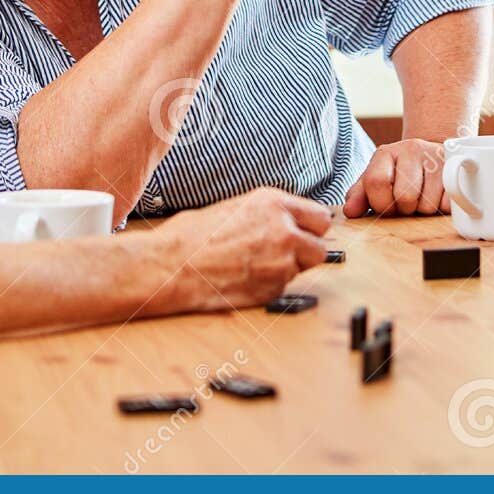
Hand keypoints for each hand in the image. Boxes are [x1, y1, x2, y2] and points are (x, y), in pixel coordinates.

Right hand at [157, 187, 333, 309]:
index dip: (311, 228)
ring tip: (254, 265)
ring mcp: (281, 263)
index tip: (305, 233)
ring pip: (302, 270)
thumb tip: (287, 222)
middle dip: (305, 252)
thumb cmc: (192, 236)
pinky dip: (271, 285)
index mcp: (274, 204)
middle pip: (320, 248)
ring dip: (287, 269)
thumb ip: (268, 214)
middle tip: (283, 253)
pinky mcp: (272, 289)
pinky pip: (283, 287)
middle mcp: (284, 231)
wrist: (172, 266)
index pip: (321, 218)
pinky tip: (246, 278)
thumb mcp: (235, 207)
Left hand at [343, 139, 447, 216]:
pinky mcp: (457, 170)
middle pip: (405, 196)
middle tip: (406, 203)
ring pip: (428, 203)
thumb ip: (359, 195)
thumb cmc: (398, 174)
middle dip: (404, 209)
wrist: (430, 157)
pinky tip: (437, 196)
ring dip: (423, 209)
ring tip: (421, 198)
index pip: (377, 182)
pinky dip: (441, 208)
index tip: (386, 206)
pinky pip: (448, 204)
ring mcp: (436, 157)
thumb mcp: (376, 180)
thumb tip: (350, 211)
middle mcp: (411, 149)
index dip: (380, 203)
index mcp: (386, 153)